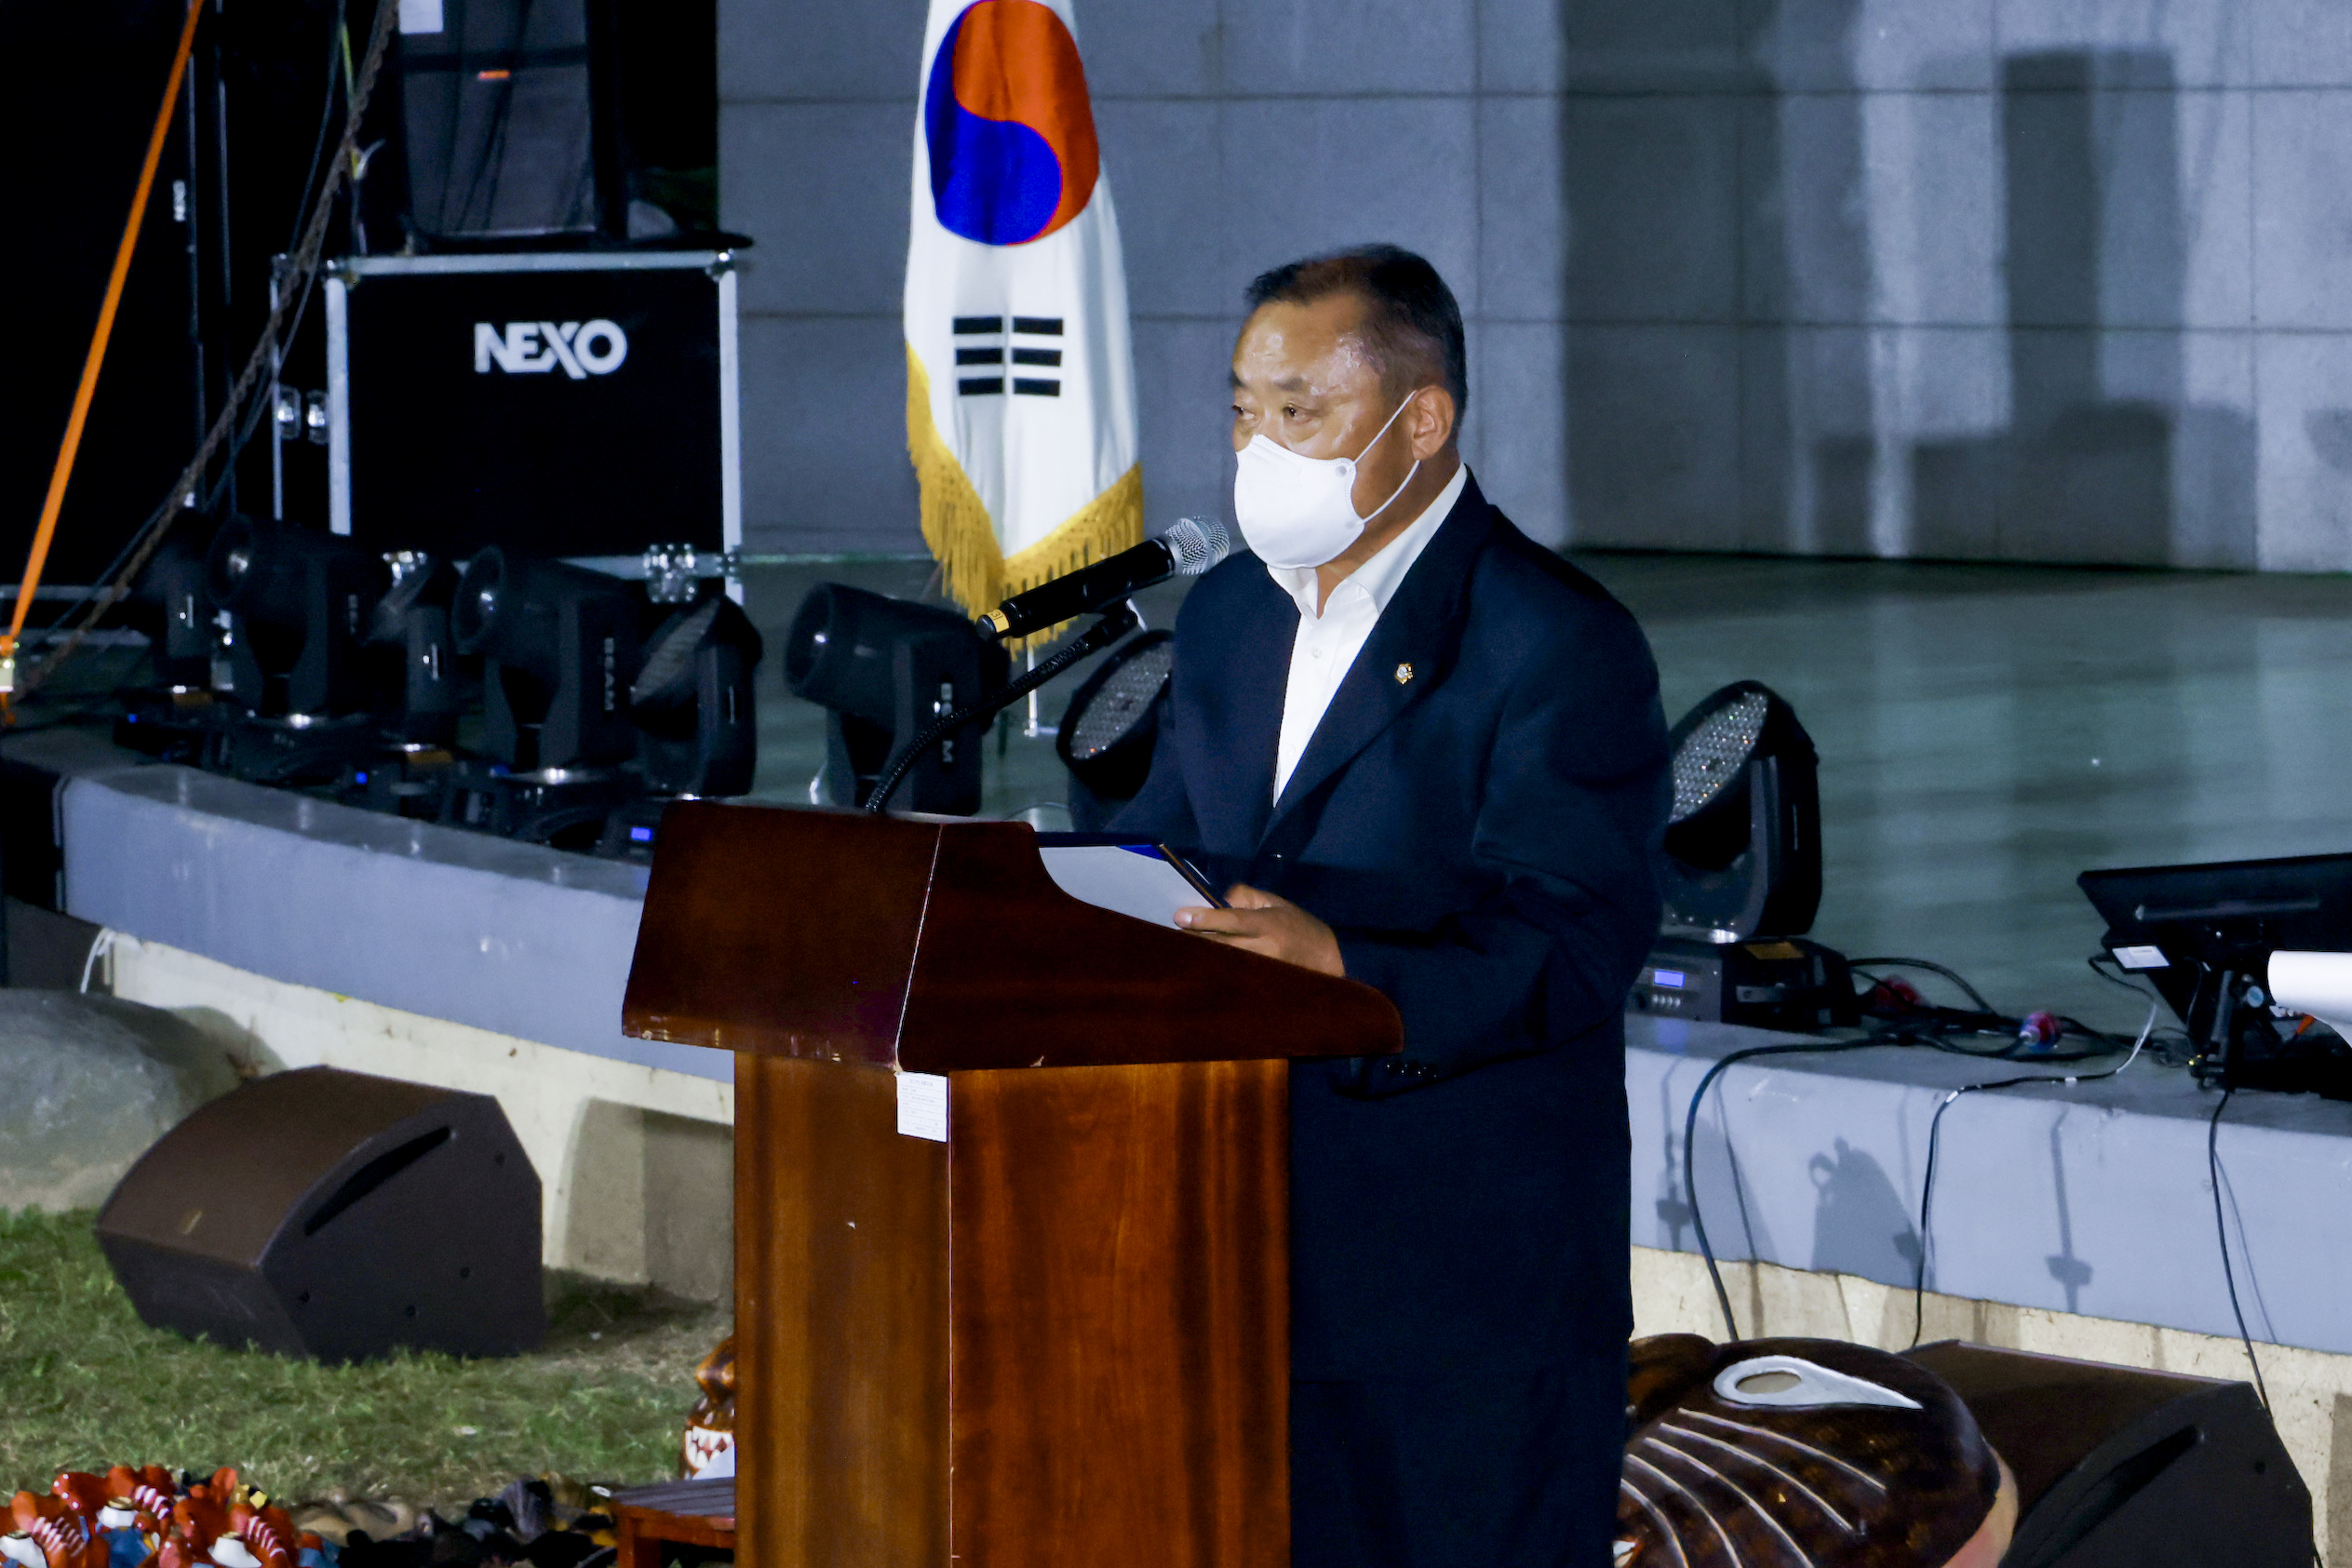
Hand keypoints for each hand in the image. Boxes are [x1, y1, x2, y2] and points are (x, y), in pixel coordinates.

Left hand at [1175, 884, 1344, 976]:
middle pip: (1221, 946)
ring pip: (1222, 964)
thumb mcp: (1275, 902)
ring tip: (1176, 952)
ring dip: (1200, 958)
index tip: (1180, 915)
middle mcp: (1263, 948)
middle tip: (1169, 936)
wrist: (1326, 959)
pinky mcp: (1258, 985)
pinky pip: (1230, 978)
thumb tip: (1219, 899)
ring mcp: (1260, 971)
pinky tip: (1196, 969)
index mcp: (1267, 924)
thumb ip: (1246, 896)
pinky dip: (1213, 972)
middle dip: (1194, 940)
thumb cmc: (1297, 925)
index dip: (1206, 918)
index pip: (1232, 920)